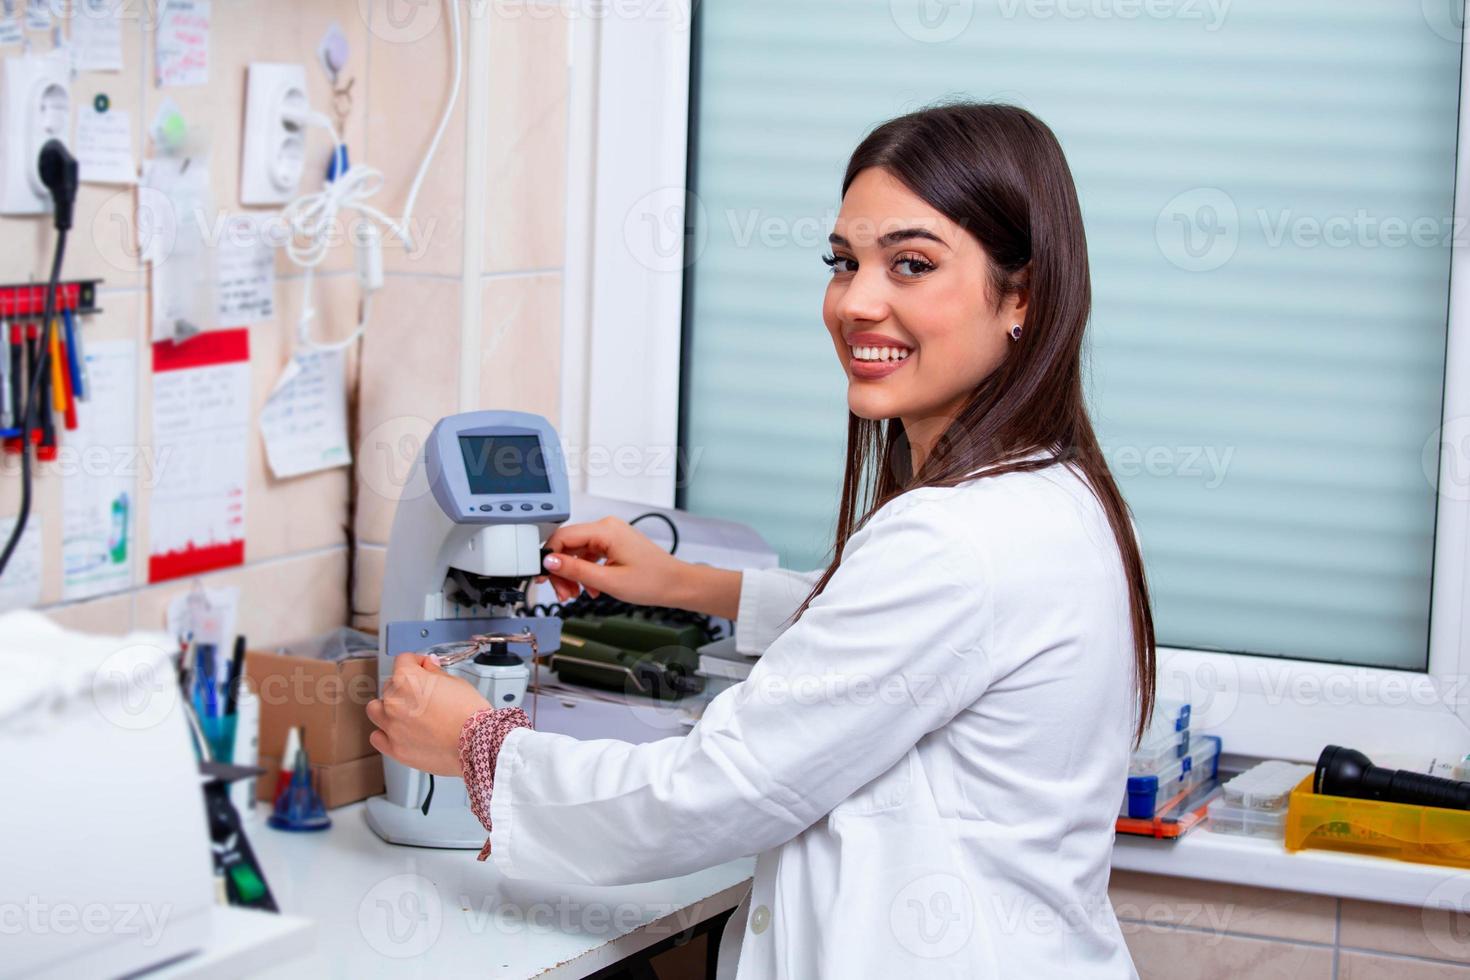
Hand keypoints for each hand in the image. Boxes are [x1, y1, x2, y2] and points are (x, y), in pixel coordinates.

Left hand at [366, 654, 489, 776]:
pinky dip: (385, 733)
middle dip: (406, 687)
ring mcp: (391, 725)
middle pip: (390, 685)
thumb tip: (428, 666)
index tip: (422, 667)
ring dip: (387, 708)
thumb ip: (435, 673)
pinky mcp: (394, 748)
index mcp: (407, 678)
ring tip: (406, 713)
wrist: (476, 743)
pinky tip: (400, 732)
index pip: (403, 660)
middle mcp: (394, 700)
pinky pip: (377, 736)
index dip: (416, 662)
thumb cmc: (470, 713)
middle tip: (424, 695)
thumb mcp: (456, 682)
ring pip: (376, 709)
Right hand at [540, 516, 689, 605]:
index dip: (549, 557)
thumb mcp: (608, 580)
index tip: (543, 576)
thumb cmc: (652, 581)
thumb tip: (550, 561)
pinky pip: (590, 556)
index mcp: (605, 530)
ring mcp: (611, 535)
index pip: (563, 536)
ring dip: (573, 575)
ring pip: (578, 553)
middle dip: (562, 571)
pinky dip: (586, 573)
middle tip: (563, 593)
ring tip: (576, 594)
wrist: (676, 584)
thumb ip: (575, 570)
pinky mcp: (614, 544)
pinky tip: (590, 589)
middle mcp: (607, 527)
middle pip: (569, 545)